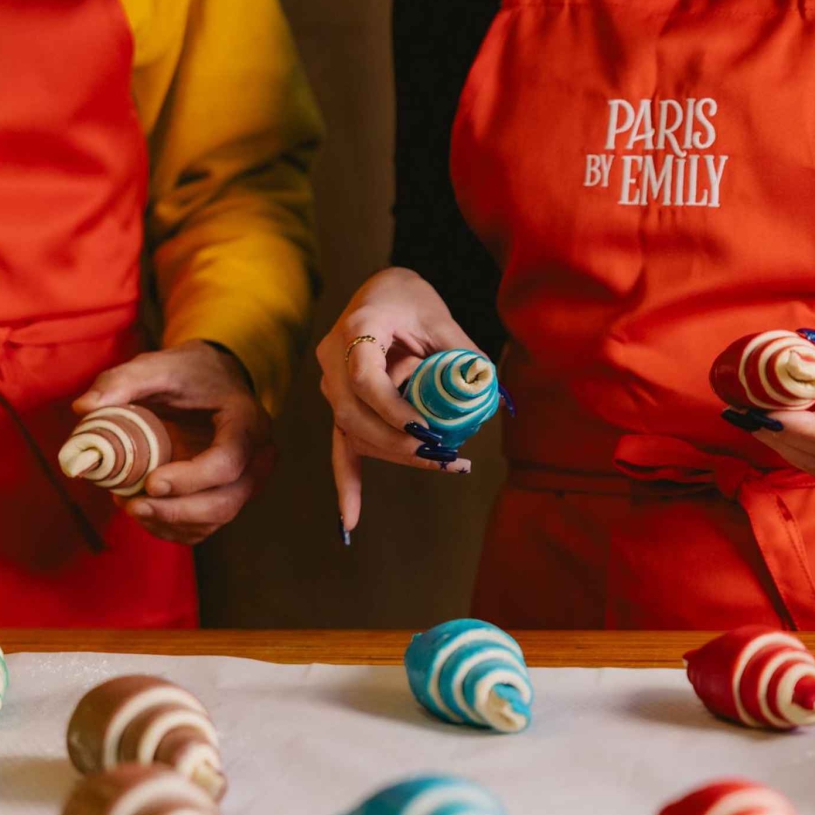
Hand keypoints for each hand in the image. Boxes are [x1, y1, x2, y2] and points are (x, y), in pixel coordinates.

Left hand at [73, 340, 273, 544]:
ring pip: (215, 520)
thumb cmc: (187, 373)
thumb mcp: (156, 366)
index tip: (149, 482)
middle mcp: (255, 457)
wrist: (212, 382)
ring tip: (129, 505)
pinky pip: (203, 527)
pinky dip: (171, 528)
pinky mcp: (227, 497)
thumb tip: (83, 409)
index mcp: (247, 421)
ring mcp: (244, 481)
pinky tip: (142, 511)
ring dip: (169, 522)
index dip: (191, 479)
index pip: (229, 462)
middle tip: (132, 505)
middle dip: (176, 512)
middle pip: (226, 502)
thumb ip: (121, 381)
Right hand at [316, 268, 480, 537]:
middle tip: (444, 454)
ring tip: (446, 463)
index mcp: (356, 330)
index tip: (424, 429)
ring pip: (354, 432)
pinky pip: (340, 446)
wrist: (382, 292)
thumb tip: (484, 391)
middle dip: (399, 443)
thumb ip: (460, 354)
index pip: (365, 378)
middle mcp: (332, 359)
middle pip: (355, 415)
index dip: (391, 409)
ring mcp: (330, 383)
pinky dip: (347, 483)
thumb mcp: (441, 320)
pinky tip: (351, 522)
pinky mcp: (339, 404)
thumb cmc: (412, 301)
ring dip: (396, 456)